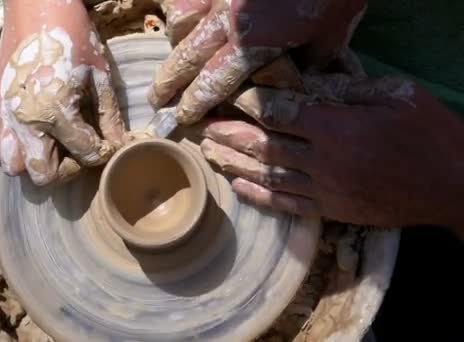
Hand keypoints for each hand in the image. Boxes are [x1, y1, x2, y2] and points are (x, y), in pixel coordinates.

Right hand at [0, 0, 126, 184]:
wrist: (35, 5)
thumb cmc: (72, 35)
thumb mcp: (99, 75)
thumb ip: (109, 116)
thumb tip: (119, 144)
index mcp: (55, 112)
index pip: (87, 154)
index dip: (103, 152)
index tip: (108, 143)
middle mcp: (26, 122)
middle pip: (43, 175)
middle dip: (66, 170)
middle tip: (79, 149)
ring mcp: (6, 116)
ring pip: (15, 165)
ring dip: (36, 160)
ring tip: (53, 141)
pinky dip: (8, 144)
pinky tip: (28, 129)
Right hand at [150, 0, 366, 123]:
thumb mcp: (333, 32)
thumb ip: (310, 60)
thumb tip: (298, 77)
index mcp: (253, 42)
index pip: (214, 81)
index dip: (196, 103)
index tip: (184, 117)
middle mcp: (227, 21)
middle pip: (186, 58)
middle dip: (168, 83)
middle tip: (156, 101)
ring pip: (181, 25)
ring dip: (174, 46)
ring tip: (171, 61)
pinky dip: (182, 13)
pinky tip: (185, 22)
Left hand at [198, 77, 463, 227]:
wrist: (453, 185)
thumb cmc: (428, 134)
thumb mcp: (396, 96)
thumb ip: (348, 90)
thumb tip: (307, 82)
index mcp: (338, 127)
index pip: (280, 112)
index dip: (250, 103)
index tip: (228, 95)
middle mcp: (324, 160)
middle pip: (264, 144)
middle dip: (229, 132)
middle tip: (201, 125)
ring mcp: (326, 189)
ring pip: (268, 174)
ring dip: (234, 162)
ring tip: (208, 152)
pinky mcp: (331, 210)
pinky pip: (285, 202)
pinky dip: (258, 194)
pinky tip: (236, 185)